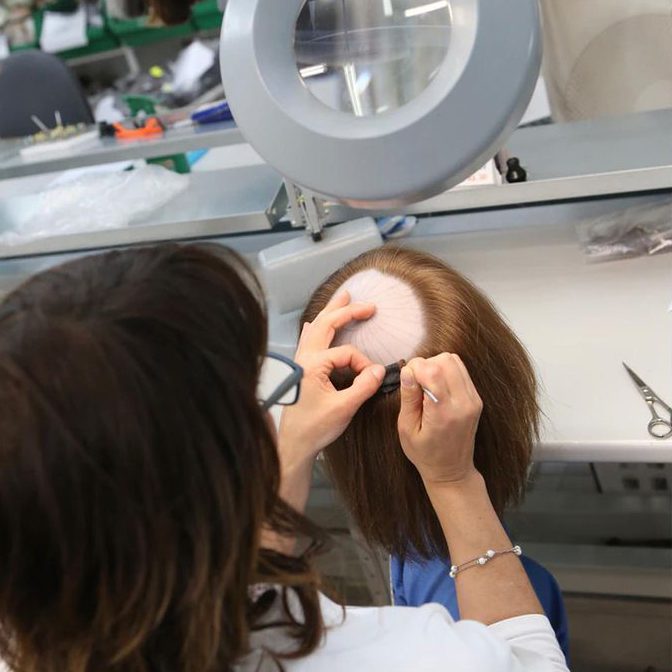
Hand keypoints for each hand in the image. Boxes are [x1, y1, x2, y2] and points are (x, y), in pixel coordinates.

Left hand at [279, 291, 384, 462]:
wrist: (292, 445)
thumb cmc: (313, 428)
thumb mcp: (344, 408)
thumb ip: (363, 387)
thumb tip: (380, 370)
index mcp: (312, 364)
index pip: (347, 353)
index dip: (364, 364)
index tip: (373, 378)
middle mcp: (303, 358)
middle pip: (326, 325)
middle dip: (347, 311)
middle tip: (367, 305)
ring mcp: (298, 362)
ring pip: (316, 329)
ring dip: (331, 313)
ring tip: (343, 298)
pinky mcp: (298, 370)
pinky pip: (307, 341)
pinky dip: (315, 329)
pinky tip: (314, 324)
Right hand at [397, 354, 482, 485]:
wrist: (452, 470)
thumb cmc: (425, 453)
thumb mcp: (406, 428)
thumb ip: (408, 398)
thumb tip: (407, 371)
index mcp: (444, 413)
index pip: (432, 370)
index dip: (415, 368)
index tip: (407, 380)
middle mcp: (463, 403)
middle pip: (445, 360)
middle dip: (425, 365)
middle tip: (416, 383)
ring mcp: (473, 399)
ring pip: (454, 361)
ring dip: (436, 366)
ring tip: (426, 385)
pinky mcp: (476, 398)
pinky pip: (460, 370)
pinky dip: (445, 371)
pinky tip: (437, 388)